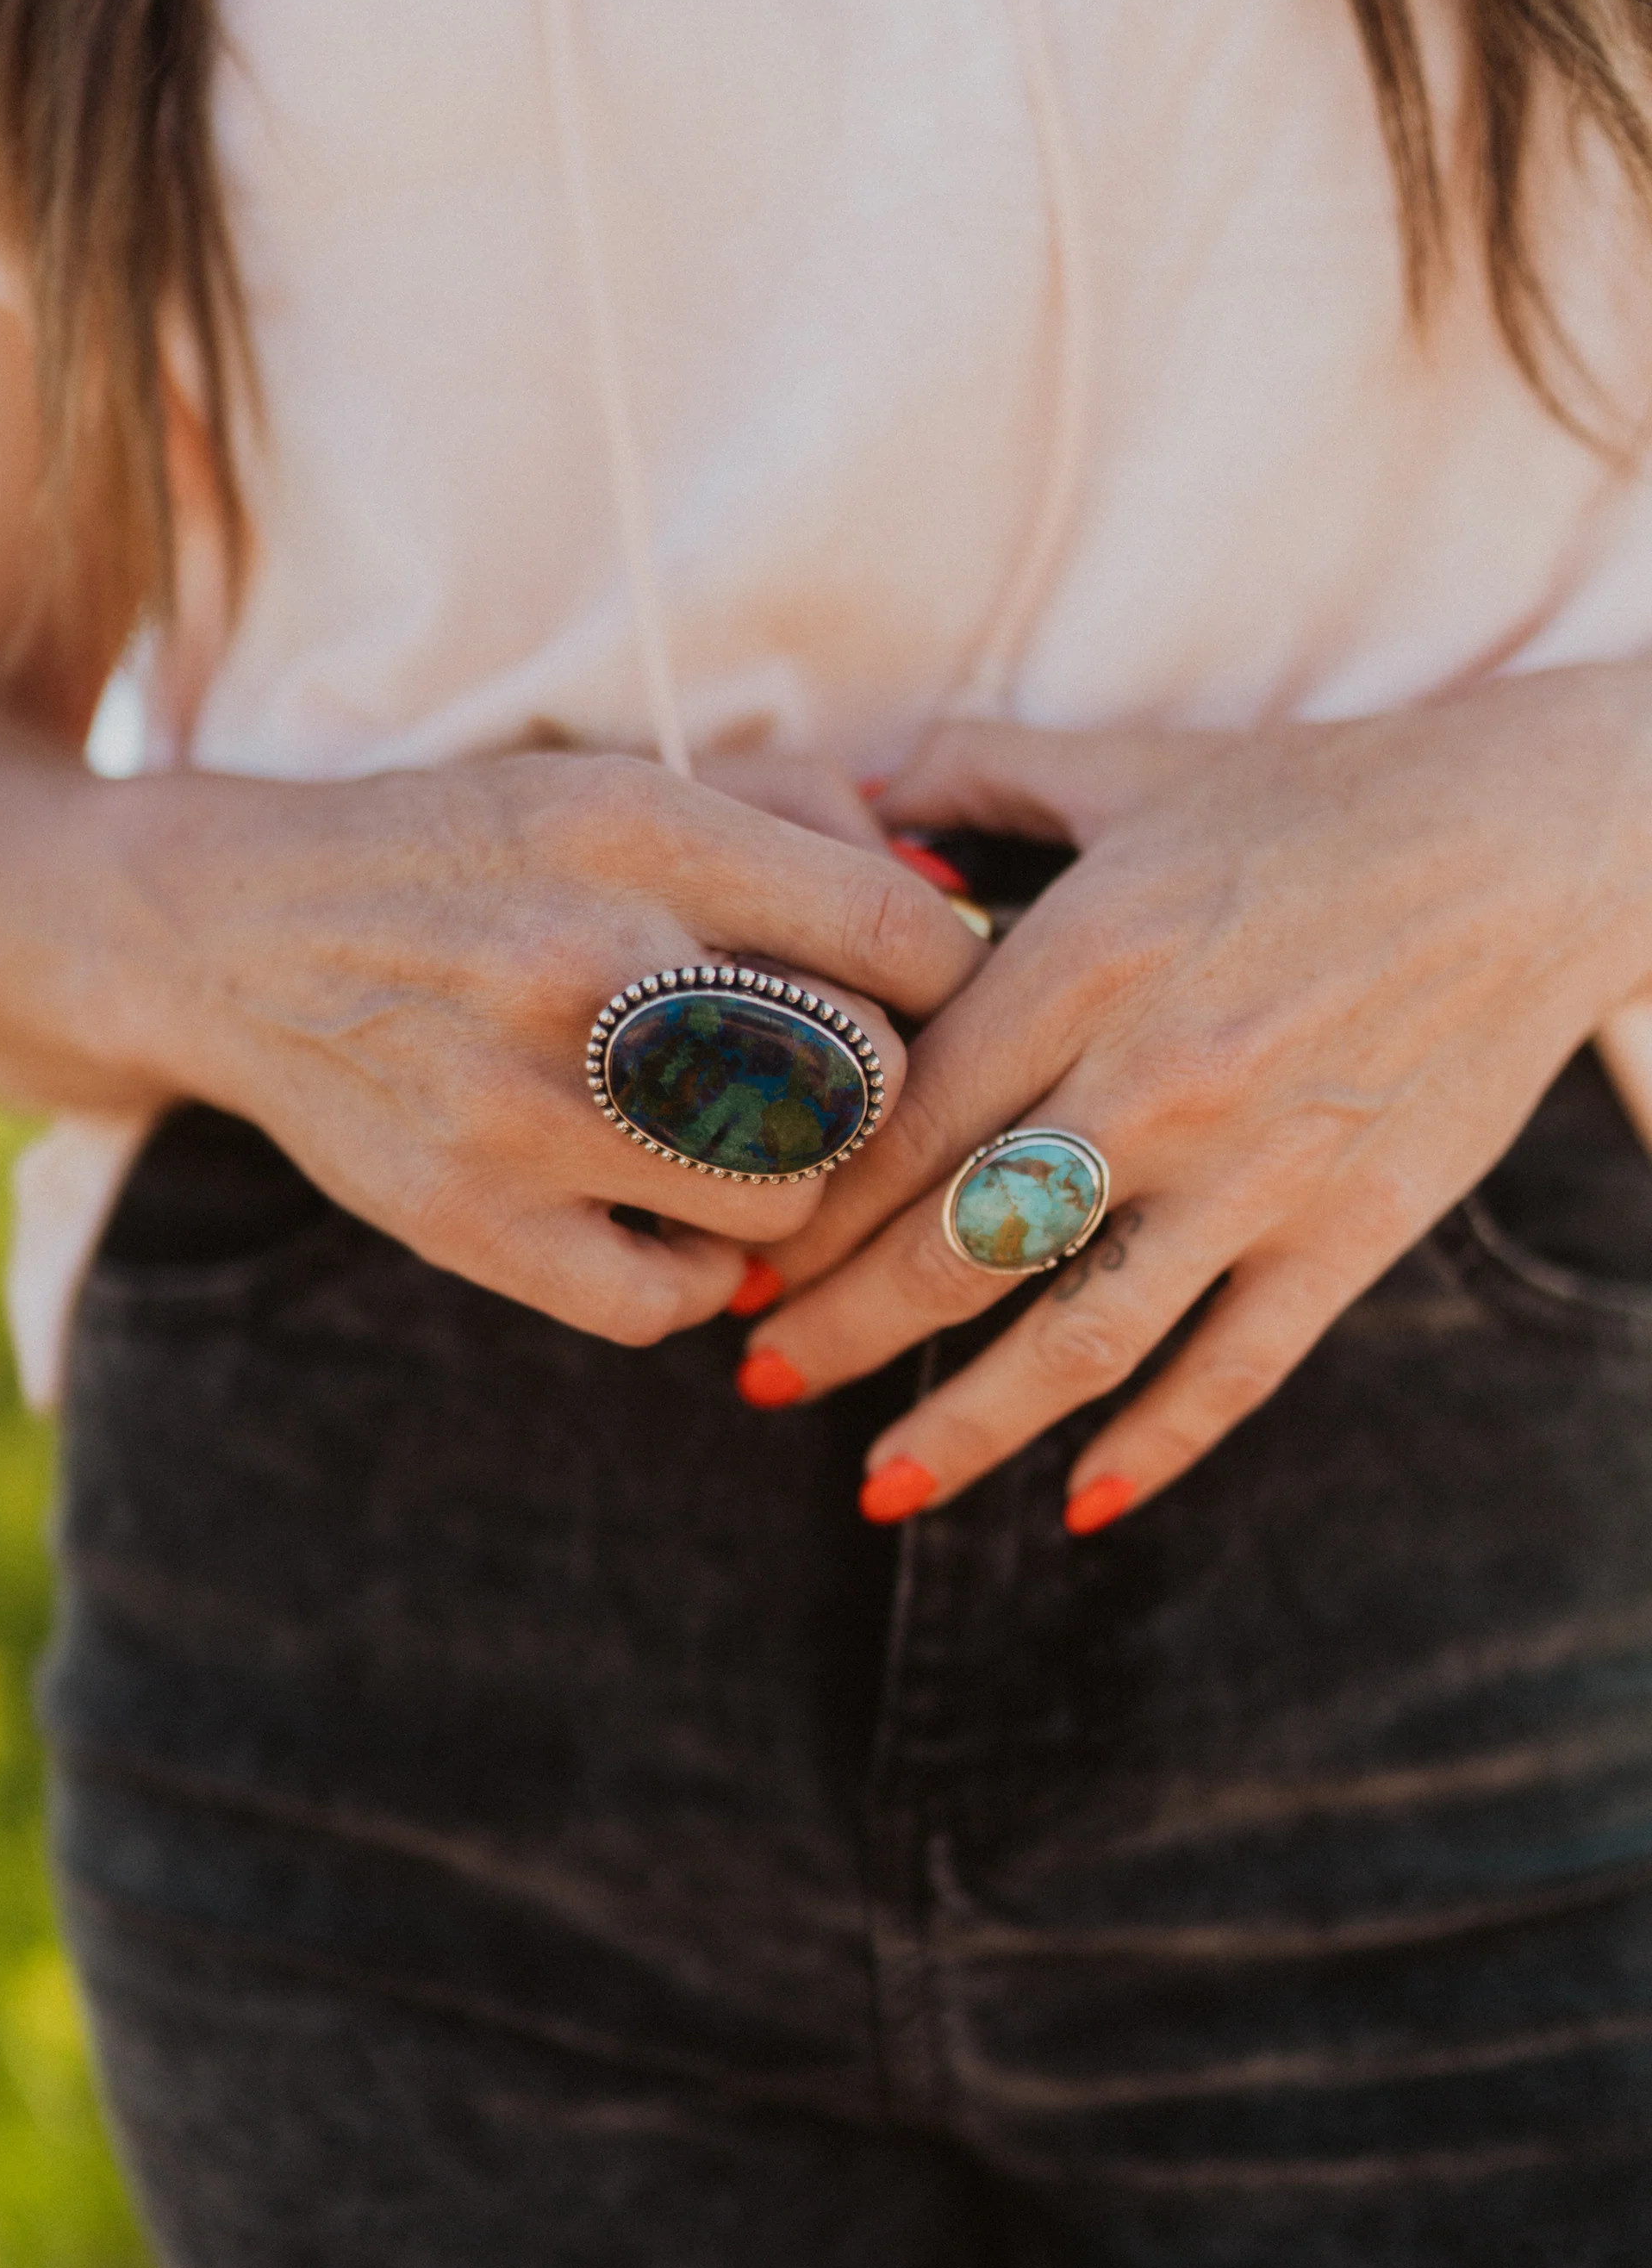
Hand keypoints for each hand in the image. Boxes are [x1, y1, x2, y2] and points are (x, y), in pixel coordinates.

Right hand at [104, 744, 980, 1342]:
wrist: (239, 932)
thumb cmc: (471, 858)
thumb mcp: (620, 783)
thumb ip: (800, 827)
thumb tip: (952, 910)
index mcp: (639, 831)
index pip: (899, 937)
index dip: (953, 983)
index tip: (930, 1001)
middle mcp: (583, 963)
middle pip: (866, 1086)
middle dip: (871, 1090)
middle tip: (825, 1080)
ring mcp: (518, 1105)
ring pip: (784, 1204)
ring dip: (783, 1186)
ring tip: (727, 1143)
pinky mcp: (466, 1220)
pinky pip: (671, 1302)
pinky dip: (695, 1275)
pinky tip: (664, 1216)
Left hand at [736, 672, 1651, 1525]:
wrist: (1532, 840)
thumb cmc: (1317, 796)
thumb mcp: (1128, 767)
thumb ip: (969, 779)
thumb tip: (841, 787)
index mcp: (1083, 959)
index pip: (900, 1126)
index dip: (803, 1212)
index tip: (736, 1261)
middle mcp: (1157, 1078)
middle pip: (957, 1244)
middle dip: (838, 1330)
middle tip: (758, 1381)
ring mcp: (1260, 1169)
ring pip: (1078, 1334)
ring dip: (964, 1425)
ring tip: (877, 1485)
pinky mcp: (1353, 1230)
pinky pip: (1235, 1368)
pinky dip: (1156, 1447)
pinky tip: (1079, 1500)